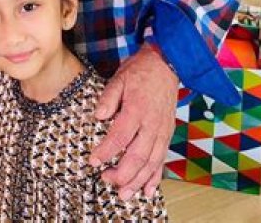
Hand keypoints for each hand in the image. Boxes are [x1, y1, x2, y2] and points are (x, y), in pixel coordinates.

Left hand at [90, 44, 178, 199]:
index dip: (106, 152)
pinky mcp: (167, 135)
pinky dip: (155, 177)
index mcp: (137, 110)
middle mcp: (152, 125)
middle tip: (105, 180)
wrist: (166, 65)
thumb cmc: (139, 72)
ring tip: (124, 194)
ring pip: (151, 163)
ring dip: (138, 182)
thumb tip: (97, 116)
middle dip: (121, 174)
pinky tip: (147, 191)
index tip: (93, 161)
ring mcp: (162, 132)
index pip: (120, 136)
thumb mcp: (119, 78)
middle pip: (137, 156)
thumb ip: (108, 98)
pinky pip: (162, 160)